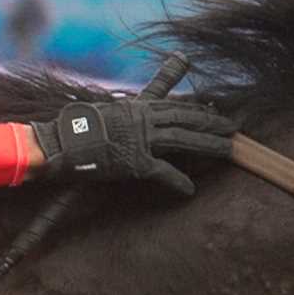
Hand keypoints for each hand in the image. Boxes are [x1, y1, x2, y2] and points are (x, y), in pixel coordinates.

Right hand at [29, 95, 239, 196]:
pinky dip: (178, 181)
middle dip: (212, 123)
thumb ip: (122, 112)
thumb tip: (126, 113)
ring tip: (228, 149)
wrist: (60, 142)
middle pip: (186, 118)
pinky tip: (190, 189)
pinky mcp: (135, 162)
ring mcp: (141, 139)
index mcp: (137, 106)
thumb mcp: (105, 112)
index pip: (175, 105)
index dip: (197, 107)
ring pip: (184, 139)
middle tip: (233, 128)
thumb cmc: (76, 129)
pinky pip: (163, 171)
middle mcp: (143, 119)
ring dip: (208, 144)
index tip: (214, 109)